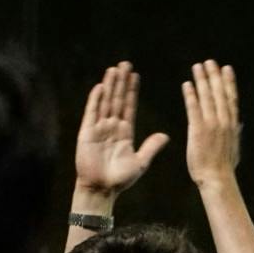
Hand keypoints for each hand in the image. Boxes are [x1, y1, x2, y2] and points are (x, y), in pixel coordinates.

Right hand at [74, 61, 169, 197]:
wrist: (102, 189)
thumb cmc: (120, 179)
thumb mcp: (141, 162)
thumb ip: (151, 147)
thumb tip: (166, 135)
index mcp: (125, 132)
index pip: (130, 106)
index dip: (132, 91)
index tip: (135, 75)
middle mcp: (112, 127)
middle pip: (117, 99)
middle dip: (121, 82)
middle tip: (125, 64)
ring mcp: (99, 128)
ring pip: (106, 102)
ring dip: (109, 85)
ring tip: (114, 69)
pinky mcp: (87, 132)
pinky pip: (92, 113)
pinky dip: (96, 100)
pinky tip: (100, 87)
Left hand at [182, 59, 240, 189]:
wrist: (217, 179)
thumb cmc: (224, 167)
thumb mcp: (235, 149)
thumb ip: (235, 134)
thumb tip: (239, 124)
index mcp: (232, 125)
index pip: (231, 98)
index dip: (229, 82)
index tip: (227, 69)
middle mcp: (224, 122)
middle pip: (219, 93)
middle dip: (215, 76)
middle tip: (210, 62)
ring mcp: (212, 125)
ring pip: (207, 97)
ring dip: (202, 80)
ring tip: (197, 67)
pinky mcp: (198, 130)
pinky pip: (194, 109)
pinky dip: (191, 95)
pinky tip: (187, 84)